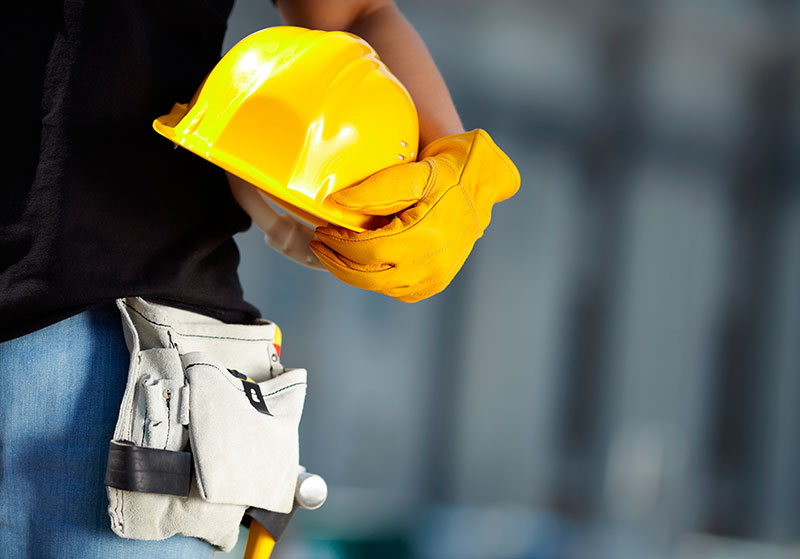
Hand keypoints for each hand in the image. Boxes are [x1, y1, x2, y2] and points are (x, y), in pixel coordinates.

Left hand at [310, 129, 519, 301]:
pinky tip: (364, 261)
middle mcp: (434, 263)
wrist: (483, 180)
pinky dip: (376, 278)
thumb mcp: (412, 172)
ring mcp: (437, 277)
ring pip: (380, 286)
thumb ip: (373, 190)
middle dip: (337, 262)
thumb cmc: (449, 169)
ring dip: (353, 271)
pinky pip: (397, 290)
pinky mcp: (437, 282)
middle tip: (319, 243)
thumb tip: (333, 203)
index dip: (338, 243)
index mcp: (427, 235)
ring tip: (336, 250)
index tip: (321, 229)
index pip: (368, 250)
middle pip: (369, 276)